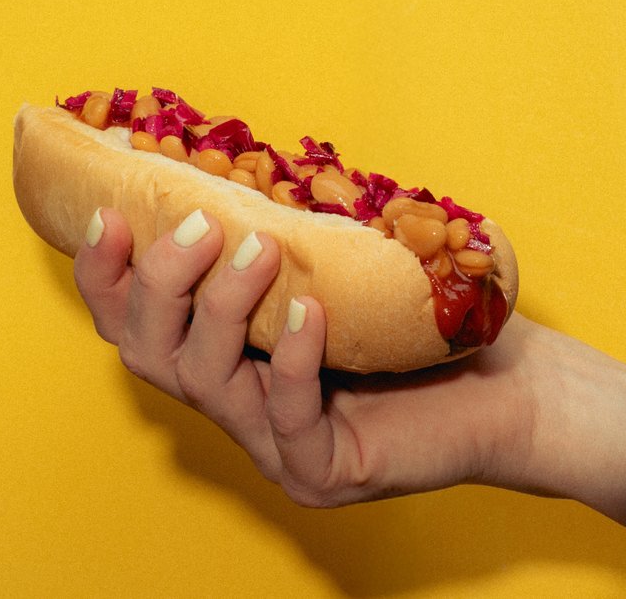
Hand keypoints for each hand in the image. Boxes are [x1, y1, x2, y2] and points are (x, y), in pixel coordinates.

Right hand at [74, 207, 557, 505]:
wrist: (517, 383)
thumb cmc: (427, 314)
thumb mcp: (340, 261)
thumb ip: (283, 230)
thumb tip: (236, 152)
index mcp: (228, 357)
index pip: (135, 324)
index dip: (107, 275)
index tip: (108, 215)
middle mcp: (237, 405)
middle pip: (149, 354)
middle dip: (159, 285)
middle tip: (200, 227)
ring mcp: (275, 446)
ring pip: (205, 383)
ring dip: (222, 308)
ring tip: (260, 252)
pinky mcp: (324, 473)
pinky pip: (286, 418)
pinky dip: (291, 360)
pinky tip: (312, 314)